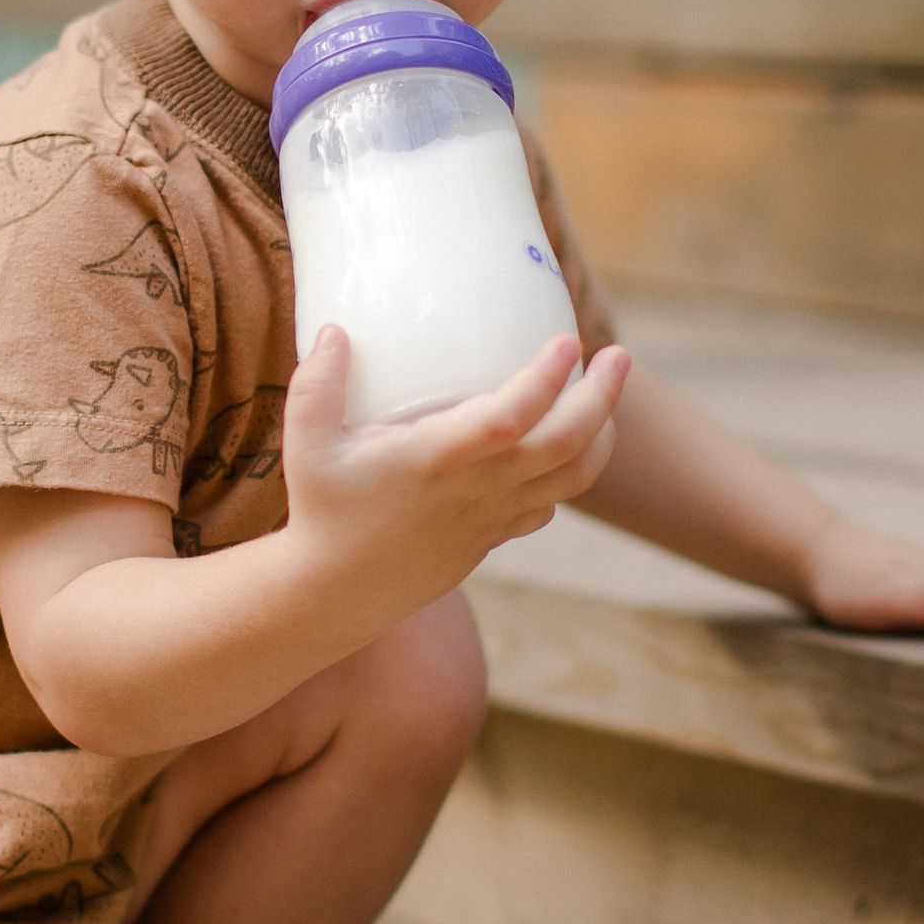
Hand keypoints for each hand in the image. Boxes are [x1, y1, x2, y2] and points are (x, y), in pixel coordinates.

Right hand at [282, 323, 632, 626]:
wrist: (336, 595)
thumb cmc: (323, 512)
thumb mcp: (306, 442)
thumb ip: (318, 382)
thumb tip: (335, 327)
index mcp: (437, 460)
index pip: (511, 416)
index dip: (546, 378)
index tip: (567, 341)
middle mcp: (476, 490)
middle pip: (565, 444)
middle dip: (602, 396)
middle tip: (616, 354)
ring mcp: (493, 518)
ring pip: (573, 479)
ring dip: (601, 434)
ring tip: (604, 397)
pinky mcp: (494, 537)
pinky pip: (552, 503)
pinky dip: (572, 472)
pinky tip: (566, 445)